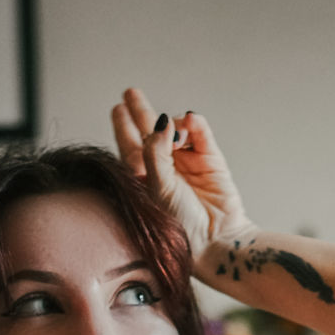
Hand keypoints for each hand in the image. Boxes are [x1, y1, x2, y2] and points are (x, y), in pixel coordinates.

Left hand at [111, 87, 252, 265]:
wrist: (216, 241)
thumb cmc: (181, 225)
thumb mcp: (157, 188)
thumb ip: (154, 151)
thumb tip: (162, 121)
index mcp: (145, 181)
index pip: (130, 148)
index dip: (125, 127)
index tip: (118, 107)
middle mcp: (166, 171)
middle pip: (151, 134)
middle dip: (142, 113)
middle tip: (131, 93)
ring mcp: (189, 164)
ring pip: (177, 131)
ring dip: (174, 126)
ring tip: (176, 136)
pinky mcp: (211, 160)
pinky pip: (201, 134)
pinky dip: (196, 125)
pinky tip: (191, 120)